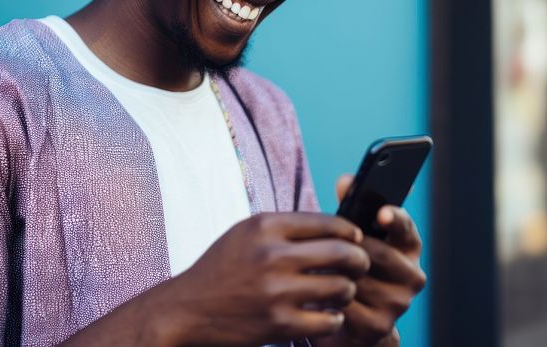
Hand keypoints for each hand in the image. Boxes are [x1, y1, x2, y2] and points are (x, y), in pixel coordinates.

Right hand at [166, 212, 370, 345]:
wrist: (186, 310)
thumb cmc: (221, 269)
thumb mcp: (245, 234)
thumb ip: (284, 228)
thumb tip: (332, 227)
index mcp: (265, 226)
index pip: (327, 222)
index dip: (350, 231)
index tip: (356, 239)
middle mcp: (272, 255)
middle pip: (341, 252)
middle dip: (359, 260)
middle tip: (360, 266)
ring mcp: (276, 291)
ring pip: (340, 287)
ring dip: (347, 291)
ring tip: (341, 292)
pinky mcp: (278, 324)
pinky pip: (328, 321)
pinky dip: (333, 319)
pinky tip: (326, 315)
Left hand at [317, 175, 426, 345]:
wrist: (351, 321)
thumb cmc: (351, 267)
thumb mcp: (353, 236)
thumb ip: (351, 206)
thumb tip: (346, 181)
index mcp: (408, 247)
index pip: (406, 228)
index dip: (395, 218)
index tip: (381, 212)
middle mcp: (412, 276)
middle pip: (378, 254)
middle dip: (349, 249)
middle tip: (325, 246)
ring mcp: (399, 303)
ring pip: (359, 280)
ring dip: (334, 275)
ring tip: (315, 270)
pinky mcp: (379, 327)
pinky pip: (347, 306)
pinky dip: (329, 299)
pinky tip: (318, 295)